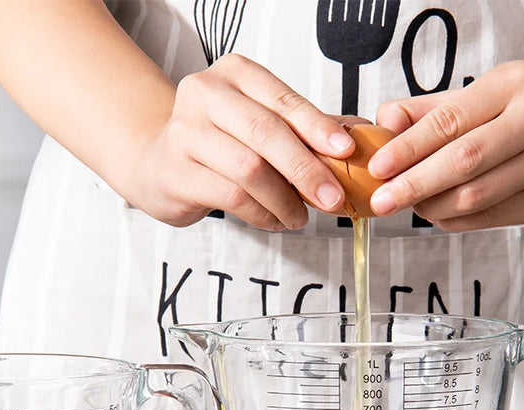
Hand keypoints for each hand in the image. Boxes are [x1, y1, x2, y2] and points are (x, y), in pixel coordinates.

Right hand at [129, 53, 355, 229]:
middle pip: (266, 133)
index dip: (318, 127)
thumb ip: (307, 130)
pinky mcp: (176, 171)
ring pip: (250, 169)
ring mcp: (185, 132)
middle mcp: (205, 94)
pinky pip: (232, 197)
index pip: (283, 100)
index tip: (347, 152)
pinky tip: (275, 221)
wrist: (159, 164)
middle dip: (307, 170)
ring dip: (285, 200)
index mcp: (235, 74)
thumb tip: (364, 140)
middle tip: (333, 199)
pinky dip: (262, 214)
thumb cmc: (222, 144)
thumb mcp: (263, 124)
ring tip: (300, 218)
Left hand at [368, 61, 523, 230]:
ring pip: (477, 195)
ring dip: (433, 207)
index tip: (377, 168)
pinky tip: (438, 215)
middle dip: (415, 185)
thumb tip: (383, 122)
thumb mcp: (483, 96)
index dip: (408, 148)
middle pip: (463, 160)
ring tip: (410, 206)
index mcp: (513, 84)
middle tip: (382, 201)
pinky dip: (456, 220)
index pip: (449, 120)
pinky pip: (492, 217)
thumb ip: (430, 110)